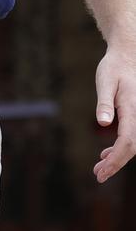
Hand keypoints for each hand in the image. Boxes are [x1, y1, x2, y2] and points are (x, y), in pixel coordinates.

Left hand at [93, 47, 135, 182]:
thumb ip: (104, 102)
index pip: (127, 141)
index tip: (102, 171)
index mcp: (133, 108)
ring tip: (100, 168)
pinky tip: (106, 154)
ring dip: (118, 158)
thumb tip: (103, 123)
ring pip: (134, 144)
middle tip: (98, 175)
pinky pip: (133, 137)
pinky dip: (121, 148)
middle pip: (132, 148)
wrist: (128, 55)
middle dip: (116, 163)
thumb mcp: (105, 80)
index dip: (116, 159)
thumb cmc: (114, 66)